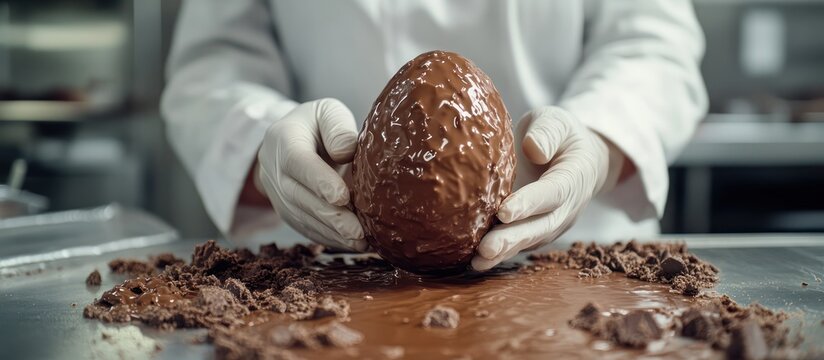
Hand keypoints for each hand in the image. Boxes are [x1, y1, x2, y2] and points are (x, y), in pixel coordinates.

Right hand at [256, 98, 366, 251]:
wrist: (295, 139)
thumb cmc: (319, 125)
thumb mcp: (329, 112)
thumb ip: (338, 127)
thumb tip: (346, 152)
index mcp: (282, 137)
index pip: (297, 161)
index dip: (318, 181)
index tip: (342, 197)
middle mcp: (271, 167)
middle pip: (298, 195)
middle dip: (329, 216)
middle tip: (358, 232)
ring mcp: (274, 192)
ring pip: (299, 217)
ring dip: (330, 232)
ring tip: (361, 242)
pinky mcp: (284, 210)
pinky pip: (303, 227)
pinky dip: (327, 237)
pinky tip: (350, 244)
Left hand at [472, 106, 622, 270]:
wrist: (579, 158)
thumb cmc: (561, 135)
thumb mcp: (557, 121)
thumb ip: (547, 132)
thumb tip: (532, 149)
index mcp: (573, 176)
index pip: (552, 192)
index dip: (529, 203)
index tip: (504, 212)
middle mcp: (566, 207)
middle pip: (540, 226)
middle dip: (512, 239)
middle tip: (485, 249)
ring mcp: (552, 223)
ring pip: (528, 241)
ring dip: (503, 253)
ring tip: (477, 262)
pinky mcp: (536, 231)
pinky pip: (519, 244)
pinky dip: (500, 255)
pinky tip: (475, 261)